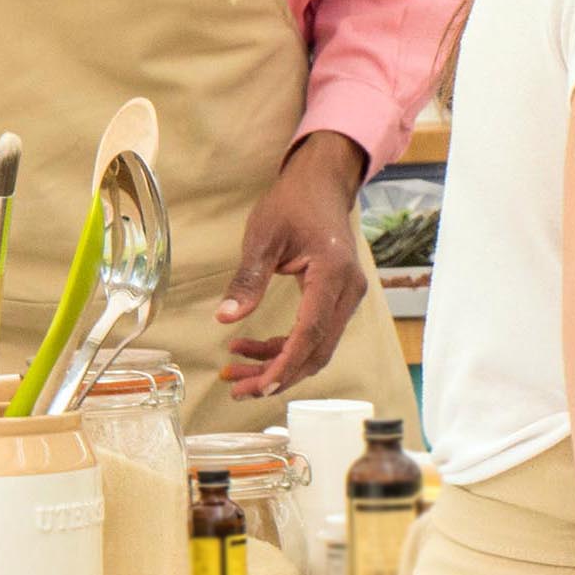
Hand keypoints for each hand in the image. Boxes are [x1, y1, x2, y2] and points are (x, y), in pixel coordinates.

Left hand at [218, 132, 369, 396]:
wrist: (322, 185)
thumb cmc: (293, 204)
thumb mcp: (262, 237)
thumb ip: (247, 279)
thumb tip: (226, 318)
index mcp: (333, 274)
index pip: (311, 332)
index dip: (286, 364)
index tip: (259, 387)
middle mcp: (348, 291)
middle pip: (317, 350)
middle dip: (277, 375)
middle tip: (237, 389)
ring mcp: (347, 297)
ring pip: (316, 348)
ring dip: (278, 366)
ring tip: (236, 372)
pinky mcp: (337, 300)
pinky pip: (314, 335)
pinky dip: (285, 348)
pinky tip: (250, 348)